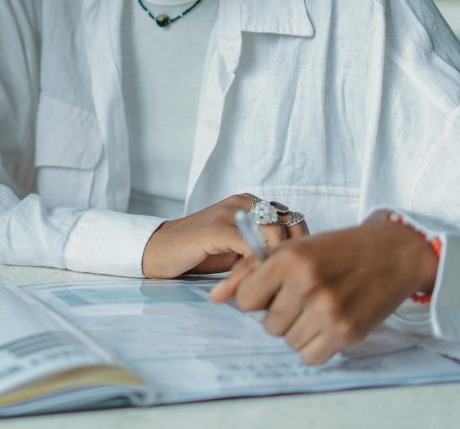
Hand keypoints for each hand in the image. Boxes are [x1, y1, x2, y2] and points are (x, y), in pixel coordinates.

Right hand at [142, 194, 308, 278]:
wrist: (156, 253)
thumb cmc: (196, 255)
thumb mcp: (237, 250)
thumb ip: (262, 248)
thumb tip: (294, 265)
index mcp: (251, 203)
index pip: (294, 220)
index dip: (300, 248)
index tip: (293, 273)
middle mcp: (244, 201)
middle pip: (292, 224)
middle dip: (293, 255)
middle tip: (284, 280)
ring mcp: (231, 212)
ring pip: (275, 234)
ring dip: (275, 262)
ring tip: (267, 284)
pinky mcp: (218, 228)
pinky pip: (253, 247)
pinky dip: (256, 267)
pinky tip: (249, 283)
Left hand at [209, 219, 438, 364]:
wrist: (392, 252)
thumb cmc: (336, 250)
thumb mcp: (291, 250)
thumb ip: (248, 272)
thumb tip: (214, 297)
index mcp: (288, 260)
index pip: (244, 300)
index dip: (256, 298)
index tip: (273, 290)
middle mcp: (306, 285)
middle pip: (267, 324)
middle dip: (279, 314)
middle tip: (301, 298)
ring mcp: (328, 310)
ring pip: (287, 341)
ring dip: (297, 330)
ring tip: (316, 308)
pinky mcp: (347, 331)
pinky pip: (310, 356)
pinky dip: (314, 346)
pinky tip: (325, 325)